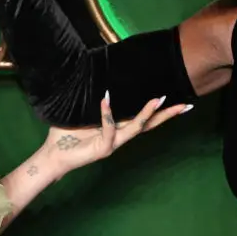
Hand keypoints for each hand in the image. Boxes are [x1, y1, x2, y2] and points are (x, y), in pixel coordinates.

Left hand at [42, 92, 191, 178]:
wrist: (52, 155)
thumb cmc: (65, 135)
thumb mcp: (81, 113)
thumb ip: (91, 102)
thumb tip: (96, 80)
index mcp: (116, 129)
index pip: (142, 120)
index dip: (159, 112)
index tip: (177, 101)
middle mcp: (118, 137)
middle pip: (148, 126)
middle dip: (166, 115)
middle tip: (184, 105)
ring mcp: (112, 144)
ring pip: (135, 128)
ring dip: (146, 114)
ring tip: (158, 100)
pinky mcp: (101, 149)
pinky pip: (108, 128)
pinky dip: (107, 113)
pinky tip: (106, 99)